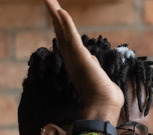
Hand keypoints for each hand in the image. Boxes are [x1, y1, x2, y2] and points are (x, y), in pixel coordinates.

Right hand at [44, 0, 123, 122]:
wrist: (104, 106)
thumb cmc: (104, 96)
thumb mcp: (99, 76)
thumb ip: (93, 67)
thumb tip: (93, 61)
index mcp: (76, 63)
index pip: (66, 40)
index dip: (60, 26)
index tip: (56, 15)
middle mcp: (71, 59)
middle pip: (60, 32)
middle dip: (54, 16)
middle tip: (47, 1)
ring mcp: (74, 57)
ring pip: (63, 31)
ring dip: (55, 13)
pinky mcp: (80, 57)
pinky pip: (71, 36)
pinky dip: (66, 23)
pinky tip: (60, 11)